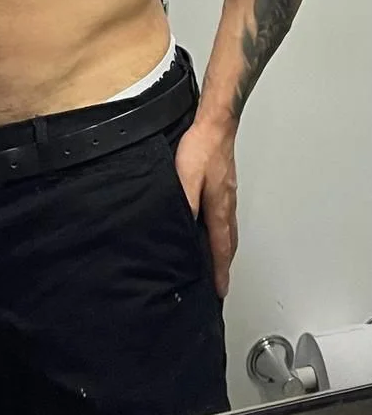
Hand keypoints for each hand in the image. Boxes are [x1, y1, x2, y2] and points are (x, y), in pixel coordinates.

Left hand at [173, 121, 237, 298]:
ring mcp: (228, 194)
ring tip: (220, 260)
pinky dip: (224, 230)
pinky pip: (227, 216)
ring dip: (226, 248)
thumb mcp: (187, 178)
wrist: (216, 124)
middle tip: (222, 281)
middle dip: (226, 264)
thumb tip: (184, 228)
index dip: (220, 271)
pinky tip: (215, 225)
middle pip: (229, 243)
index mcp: (219, 209)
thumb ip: (185, 203)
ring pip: (230, 229)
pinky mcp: (225, 185)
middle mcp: (228, 205)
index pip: (221, 248)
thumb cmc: (202, 148)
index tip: (221, 290)